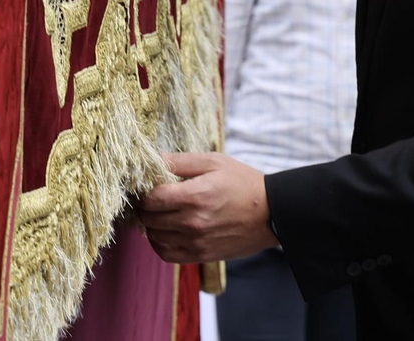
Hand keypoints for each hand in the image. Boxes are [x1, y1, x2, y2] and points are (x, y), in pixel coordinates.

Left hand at [138, 153, 277, 264]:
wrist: (271, 212)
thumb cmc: (242, 182)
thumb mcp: (213, 162)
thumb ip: (180, 161)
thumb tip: (152, 157)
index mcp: (194, 196)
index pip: (151, 198)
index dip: (143, 191)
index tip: (146, 185)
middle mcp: (193, 222)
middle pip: (149, 218)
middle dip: (144, 206)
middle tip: (150, 198)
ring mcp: (197, 242)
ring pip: (155, 237)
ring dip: (150, 225)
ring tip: (158, 213)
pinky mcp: (202, 255)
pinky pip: (167, 254)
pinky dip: (159, 244)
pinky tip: (164, 232)